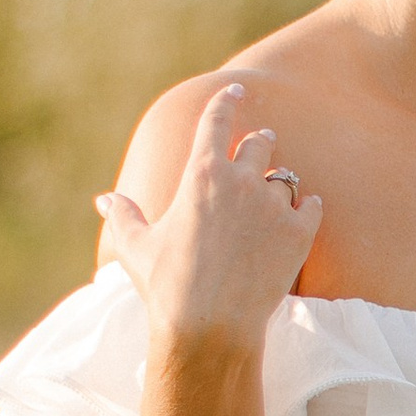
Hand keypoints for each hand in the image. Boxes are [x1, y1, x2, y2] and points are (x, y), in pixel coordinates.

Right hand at [94, 82, 322, 353]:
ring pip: (285, 179)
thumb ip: (124, 216)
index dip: (227, 100)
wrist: (210, 325)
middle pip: (260, 144)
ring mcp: (273, 206)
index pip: (216, 121)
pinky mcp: (299, 233)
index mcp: (201, 174)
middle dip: (259, 142)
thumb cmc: (167, 285)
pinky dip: (306, 208)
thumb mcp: (137, 246)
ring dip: (278, 184)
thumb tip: (104, 200)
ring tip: (273, 198)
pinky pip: (311, 205)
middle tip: (262, 142)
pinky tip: (302, 214)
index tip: (237, 90)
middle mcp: (241, 181)